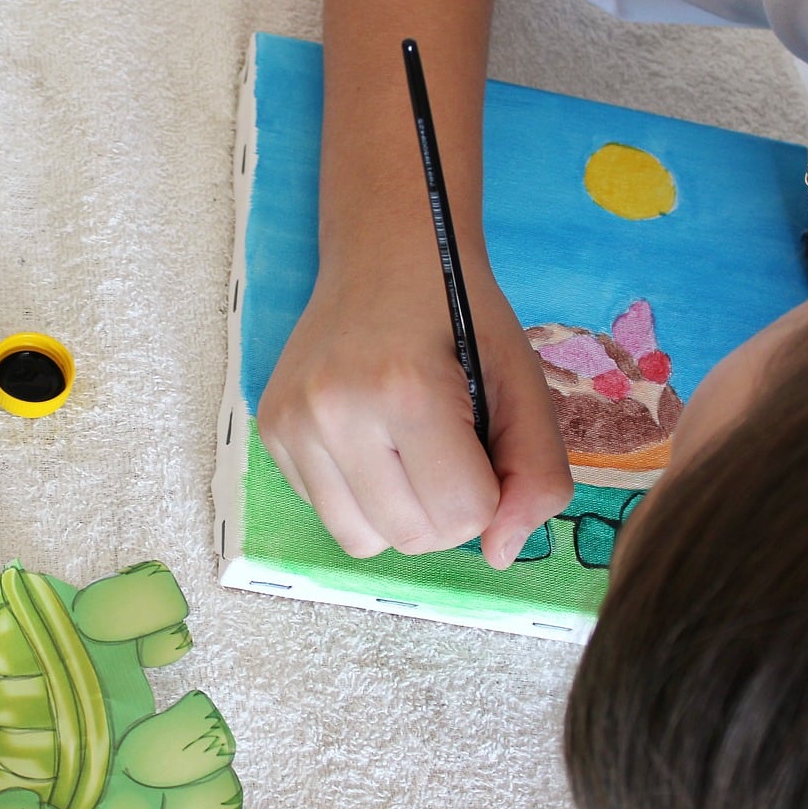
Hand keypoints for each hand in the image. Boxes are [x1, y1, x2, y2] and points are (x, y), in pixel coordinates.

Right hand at [257, 258, 571, 568]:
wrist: (383, 254)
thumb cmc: (460, 314)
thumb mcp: (522, 380)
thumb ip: (537, 470)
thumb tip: (501, 554)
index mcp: (406, 390)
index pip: (463, 516)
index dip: (489, 492)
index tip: (482, 442)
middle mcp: (335, 411)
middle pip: (413, 538)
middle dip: (446, 510)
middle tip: (449, 447)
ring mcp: (292, 424)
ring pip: (363, 541)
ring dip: (401, 514)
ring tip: (410, 453)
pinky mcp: (271, 432)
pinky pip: (327, 513)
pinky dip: (361, 496)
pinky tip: (372, 443)